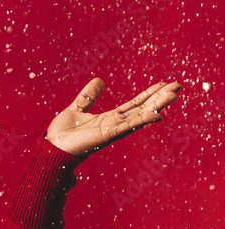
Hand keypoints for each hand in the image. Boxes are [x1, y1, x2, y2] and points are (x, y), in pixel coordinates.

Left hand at [45, 78, 182, 157]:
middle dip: (159, 98)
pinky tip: (157, 115)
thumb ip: (88, 96)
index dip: (148, 94)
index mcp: (108, 119)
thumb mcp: (76, 108)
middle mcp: (114, 124)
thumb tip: (99, 79)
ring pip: (139, 116)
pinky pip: (127, 127)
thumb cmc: (62, 134)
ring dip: (157, 106)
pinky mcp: (107, 135)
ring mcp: (112, 130)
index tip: (163, 84)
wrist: (50, 149)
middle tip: (178, 86)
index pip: (133, 105)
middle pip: (142, 109)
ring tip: (174, 95)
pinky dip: (142, 121)